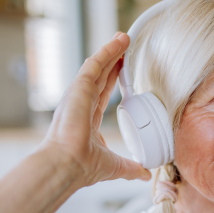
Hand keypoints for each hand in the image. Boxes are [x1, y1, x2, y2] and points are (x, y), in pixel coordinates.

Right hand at [40, 32, 150, 186]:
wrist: (68, 165)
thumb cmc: (83, 167)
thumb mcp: (115, 165)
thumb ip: (131, 168)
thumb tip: (145, 174)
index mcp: (87, 120)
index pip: (102, 94)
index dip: (112, 80)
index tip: (121, 70)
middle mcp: (81, 105)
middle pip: (99, 76)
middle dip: (111, 60)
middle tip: (123, 46)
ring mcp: (78, 95)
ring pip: (97, 66)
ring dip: (110, 51)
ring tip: (123, 38)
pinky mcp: (78, 88)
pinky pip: (94, 65)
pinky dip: (106, 52)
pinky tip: (117, 42)